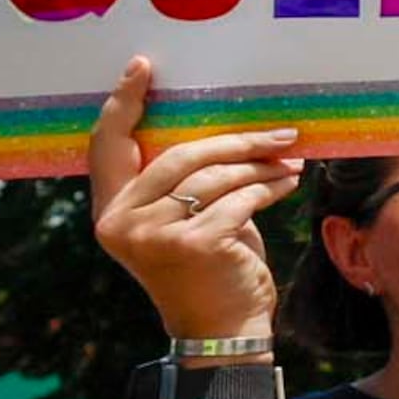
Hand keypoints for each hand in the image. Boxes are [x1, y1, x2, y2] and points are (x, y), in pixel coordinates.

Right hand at [88, 58, 303, 342]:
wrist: (222, 331)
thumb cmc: (208, 269)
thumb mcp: (180, 223)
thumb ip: (179, 184)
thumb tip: (220, 129)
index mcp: (110, 212)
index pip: (108, 146)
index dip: (123, 103)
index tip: (143, 67)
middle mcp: (121, 222)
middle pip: (180, 154)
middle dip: (236, 141)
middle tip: (278, 134)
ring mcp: (154, 235)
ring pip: (215, 176)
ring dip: (260, 164)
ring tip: (290, 158)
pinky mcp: (194, 244)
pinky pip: (240, 199)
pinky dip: (271, 186)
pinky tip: (289, 181)